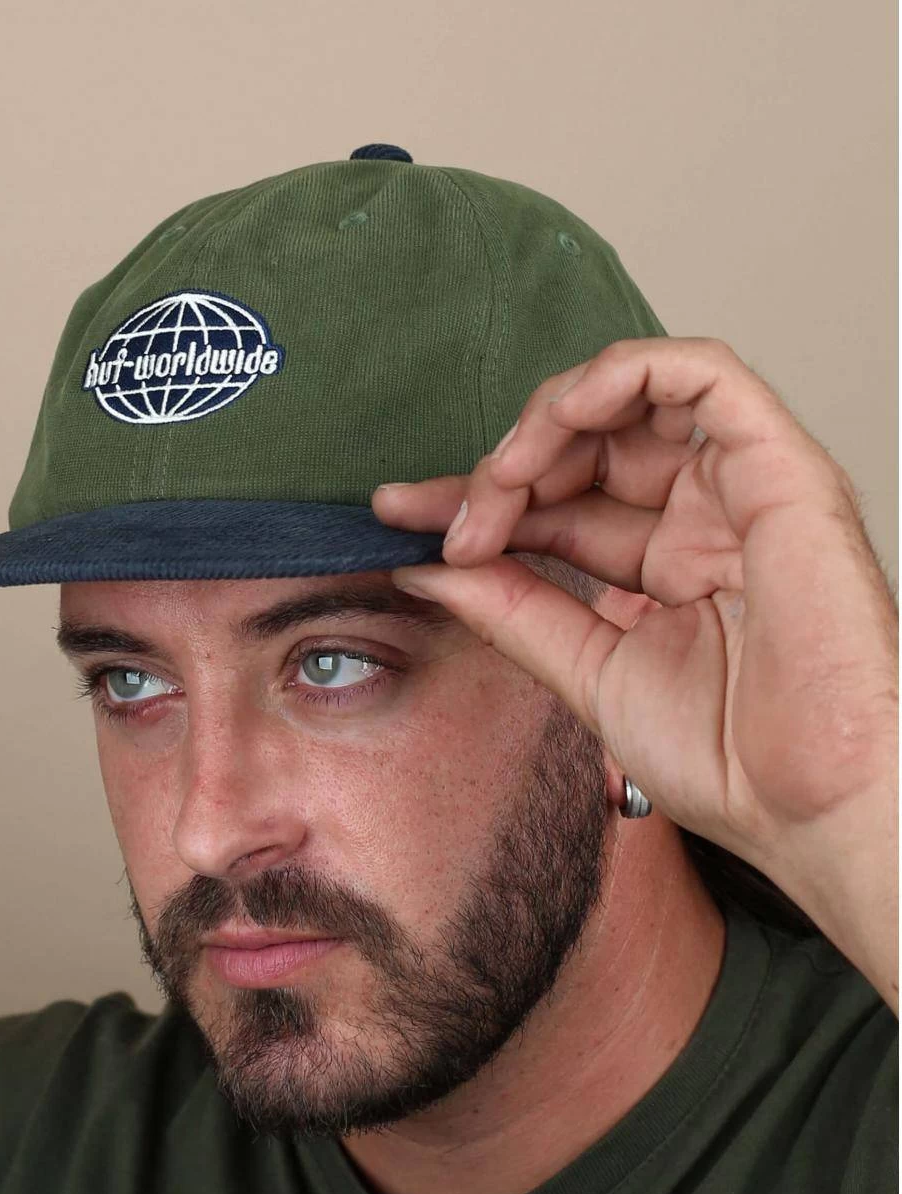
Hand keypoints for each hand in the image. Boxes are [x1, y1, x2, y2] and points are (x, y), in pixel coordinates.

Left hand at [372, 338, 897, 1008]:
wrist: (807, 805)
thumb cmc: (727, 758)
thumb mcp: (585, 671)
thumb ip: (510, 610)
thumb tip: (425, 568)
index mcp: (663, 565)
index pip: (553, 504)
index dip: (474, 500)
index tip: (397, 517)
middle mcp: (700, 518)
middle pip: (581, 447)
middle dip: (497, 470)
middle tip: (439, 519)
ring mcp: (739, 489)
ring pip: (632, 397)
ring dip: (546, 422)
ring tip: (498, 480)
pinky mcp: (779, 467)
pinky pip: (701, 376)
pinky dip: (622, 376)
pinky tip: (559, 418)